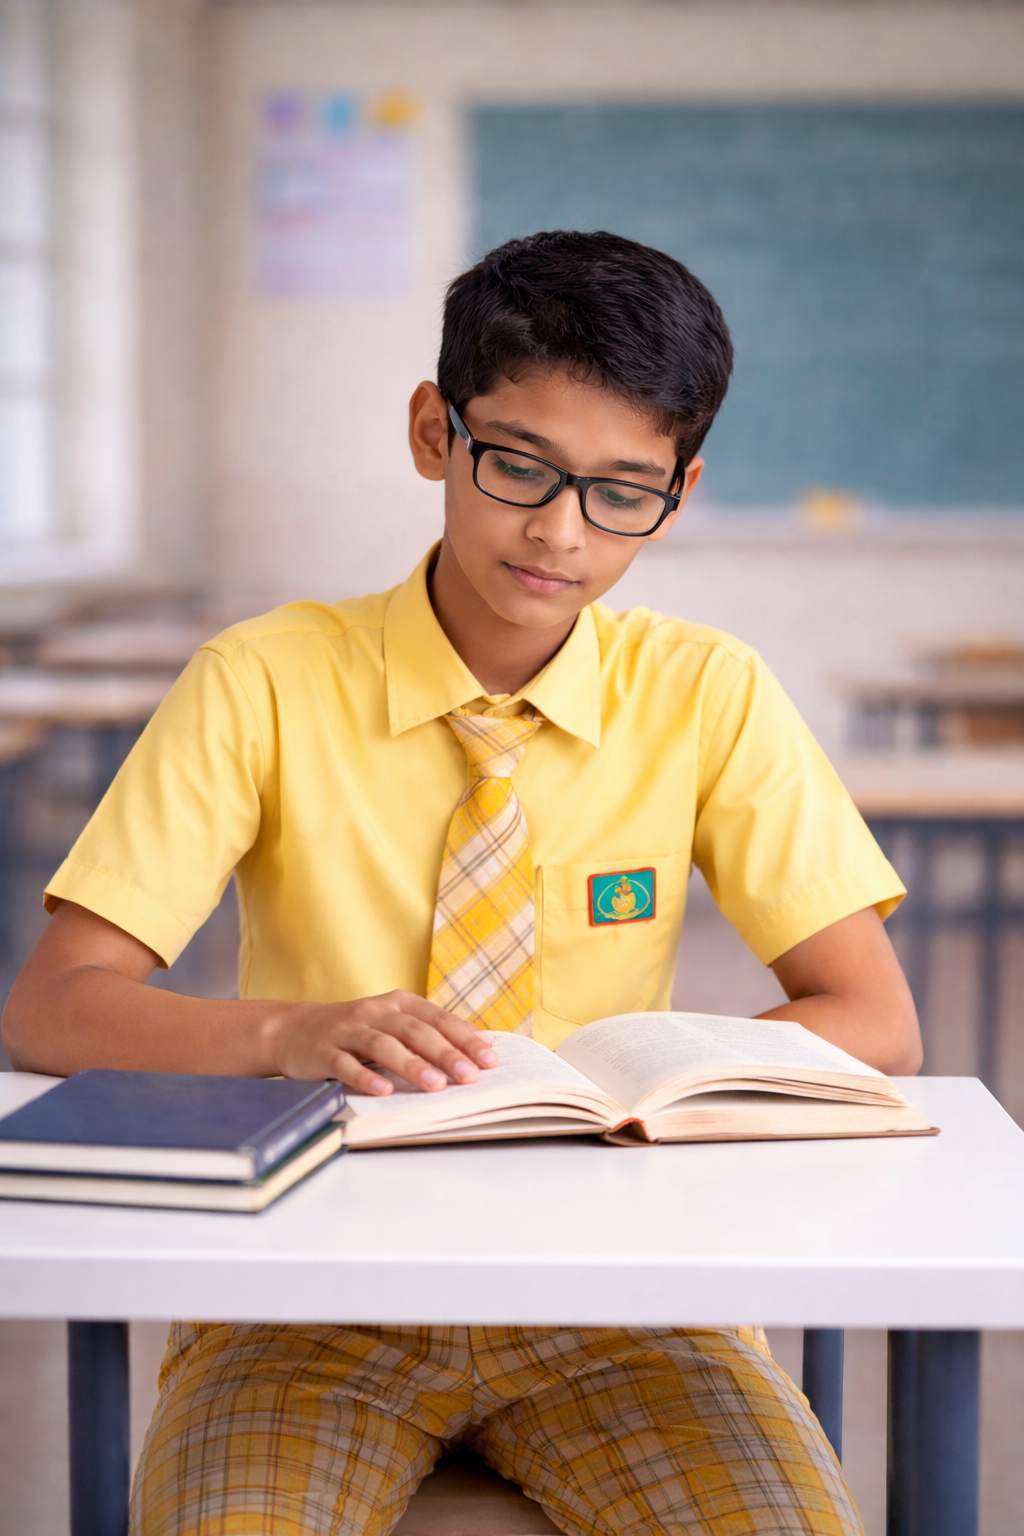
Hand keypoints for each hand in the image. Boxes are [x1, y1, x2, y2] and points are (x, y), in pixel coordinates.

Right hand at [269, 990, 499, 1094]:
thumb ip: (430, 1032)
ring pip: (382, 1045)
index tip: (489, 1059)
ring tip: (435, 1086)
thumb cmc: (356, 1031)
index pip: (437, 1018)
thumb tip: (481, 1046)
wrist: (294, 1029)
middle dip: (444, 1053)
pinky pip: (345, 1064)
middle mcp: (374, 1012)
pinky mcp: (322, 1052)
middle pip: (413, 1031)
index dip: (464, 1037)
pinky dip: (365, 1078)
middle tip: (469, 1076)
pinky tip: (383, 1091)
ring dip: (410, 1065)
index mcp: (397, 1003)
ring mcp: (346, 1031)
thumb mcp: (392, 1023)